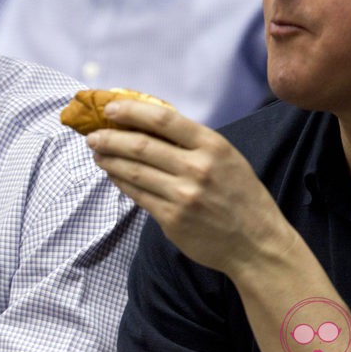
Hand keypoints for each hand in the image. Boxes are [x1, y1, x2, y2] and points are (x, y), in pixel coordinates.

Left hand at [87, 100, 292, 276]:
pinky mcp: (172, 219)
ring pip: (134, 171)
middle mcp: (197, 168)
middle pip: (141, 145)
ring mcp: (184, 196)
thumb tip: (145, 122)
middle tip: (93, 135)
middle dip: (110, 137)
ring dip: (110, 160)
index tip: (111, 107)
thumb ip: (191, 141)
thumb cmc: (239, 195)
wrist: (257, 243)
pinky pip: (137, 195)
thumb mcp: (226, 157)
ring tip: (97, 153)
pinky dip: (121, 182)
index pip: (164, 119)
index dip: (132, 110)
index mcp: (212, 146)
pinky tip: (113, 174)